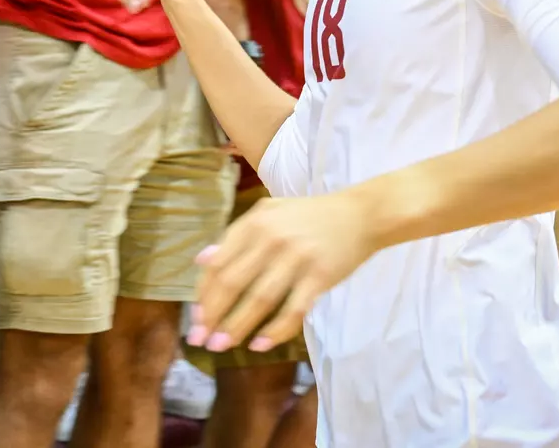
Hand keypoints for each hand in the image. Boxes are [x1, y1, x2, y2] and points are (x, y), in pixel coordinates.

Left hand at [187, 190, 380, 352]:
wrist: (362, 214)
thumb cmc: (312, 215)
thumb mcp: (271, 213)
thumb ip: (236, 235)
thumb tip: (201, 260)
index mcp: (255, 222)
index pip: (218, 263)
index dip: (203, 294)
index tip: (196, 319)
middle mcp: (272, 238)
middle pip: (232, 283)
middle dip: (212, 315)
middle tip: (199, 340)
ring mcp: (297, 257)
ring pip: (259, 300)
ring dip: (236, 327)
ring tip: (221, 346)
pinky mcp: (320, 276)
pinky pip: (293, 310)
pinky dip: (275, 331)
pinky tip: (260, 345)